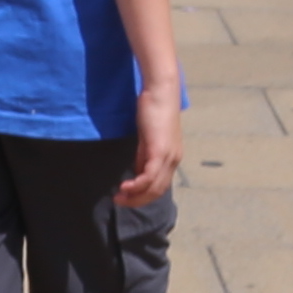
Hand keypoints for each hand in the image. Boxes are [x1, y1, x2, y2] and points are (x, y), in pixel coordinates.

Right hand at [115, 83, 184, 210]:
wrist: (162, 91)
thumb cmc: (154, 109)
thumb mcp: (147, 137)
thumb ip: (143, 154)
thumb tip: (137, 169)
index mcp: (172, 158)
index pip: (159, 186)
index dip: (142, 195)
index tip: (126, 196)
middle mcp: (173, 160)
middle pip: (157, 191)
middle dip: (137, 200)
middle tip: (119, 201)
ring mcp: (169, 156)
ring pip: (154, 187)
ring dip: (135, 196)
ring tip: (119, 197)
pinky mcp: (160, 150)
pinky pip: (150, 176)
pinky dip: (137, 185)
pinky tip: (124, 186)